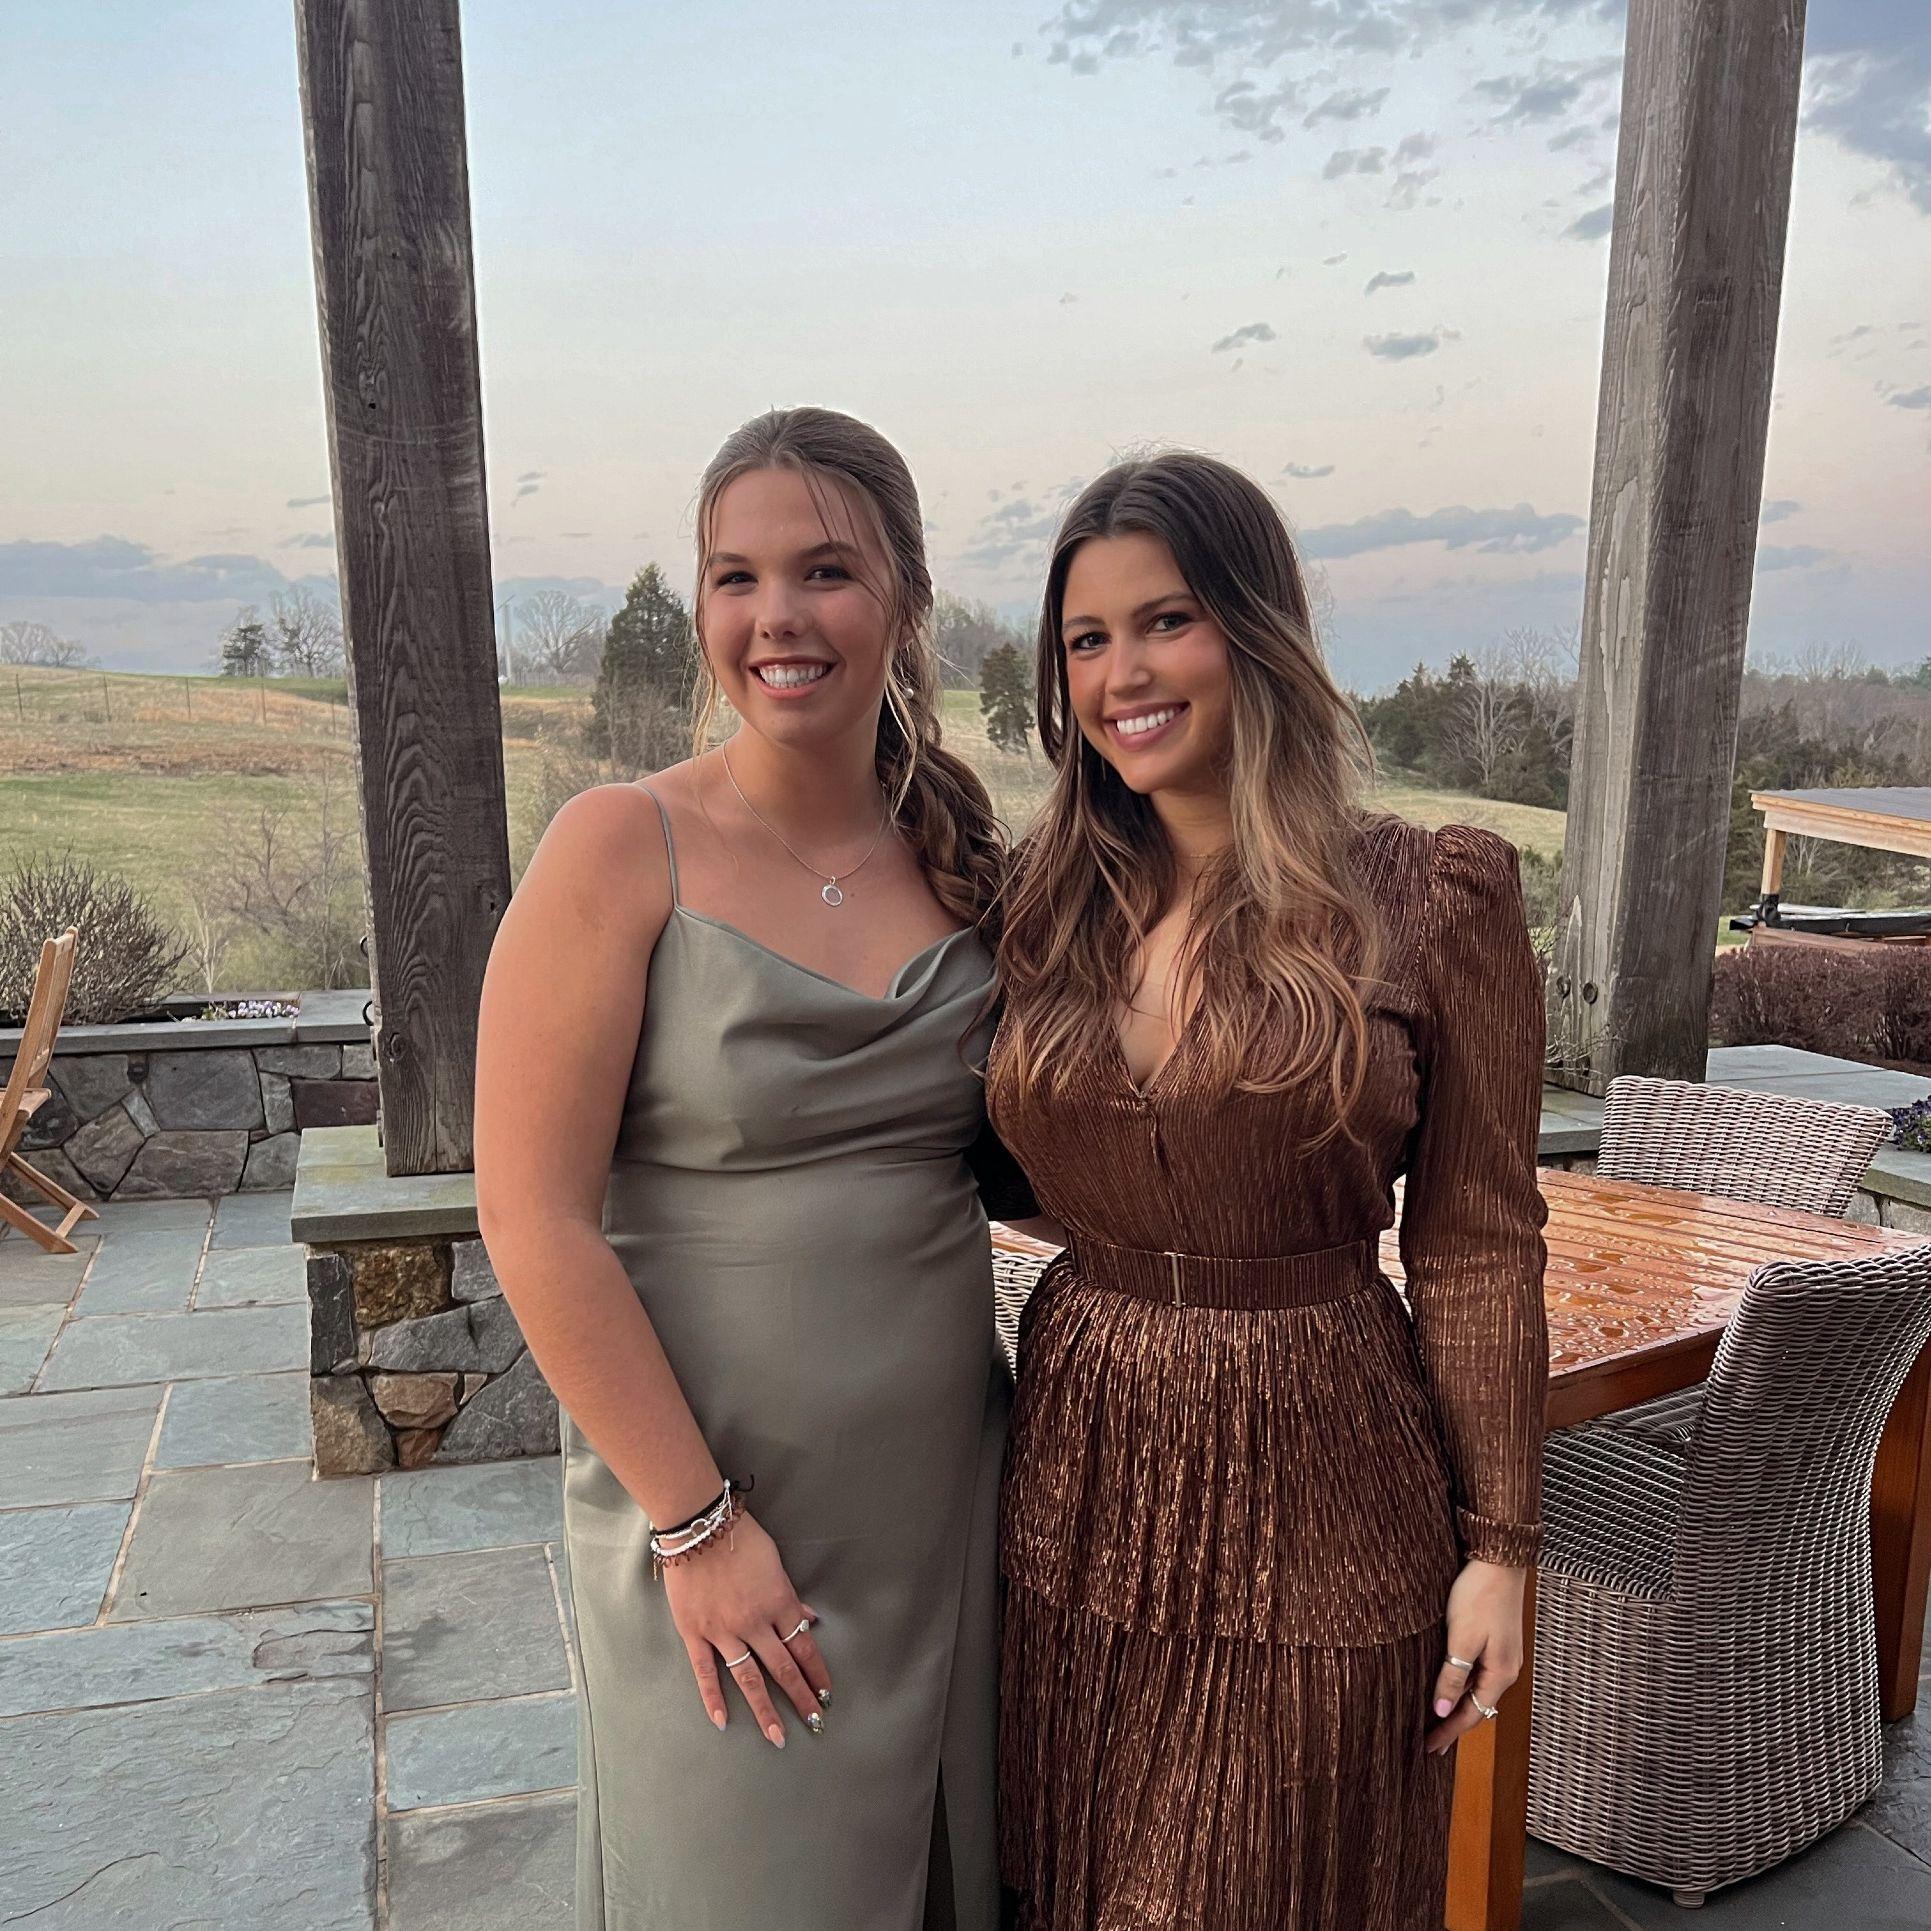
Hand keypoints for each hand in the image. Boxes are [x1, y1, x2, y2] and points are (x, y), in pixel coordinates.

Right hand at [662, 1511, 830, 1747]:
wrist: (698, 1527)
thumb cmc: (740, 1538)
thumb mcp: (775, 1562)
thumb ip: (790, 1596)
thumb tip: (808, 1620)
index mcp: (779, 1602)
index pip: (804, 1646)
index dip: (817, 1672)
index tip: (827, 1694)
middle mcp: (755, 1622)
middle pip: (783, 1668)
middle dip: (801, 1697)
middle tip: (815, 1723)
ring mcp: (723, 1631)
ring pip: (749, 1678)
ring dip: (765, 1709)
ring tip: (778, 1736)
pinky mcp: (695, 1633)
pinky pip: (705, 1672)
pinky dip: (713, 1699)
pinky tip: (723, 1722)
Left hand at [1425, 1559, 1526, 1755]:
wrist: (1498, 1561)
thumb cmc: (1479, 1596)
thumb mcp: (1461, 1638)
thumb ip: (1452, 1675)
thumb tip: (1441, 1711)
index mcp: (1501, 1673)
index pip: (1472, 1715)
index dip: (1449, 1733)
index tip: (1428, 1749)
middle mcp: (1507, 1669)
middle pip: (1477, 1706)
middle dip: (1453, 1724)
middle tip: (1429, 1742)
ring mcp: (1504, 1655)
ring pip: (1477, 1689)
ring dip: (1457, 1704)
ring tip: (1435, 1718)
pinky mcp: (1497, 1640)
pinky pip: (1478, 1673)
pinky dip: (1462, 1685)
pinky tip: (1449, 1684)